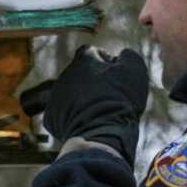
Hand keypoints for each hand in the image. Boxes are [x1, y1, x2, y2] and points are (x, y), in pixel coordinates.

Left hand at [20, 45, 148, 165]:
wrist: (100, 133)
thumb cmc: (119, 100)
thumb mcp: (135, 71)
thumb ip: (129, 57)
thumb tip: (123, 55)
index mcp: (84, 59)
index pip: (93, 53)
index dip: (107, 63)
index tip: (117, 77)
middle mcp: (65, 74)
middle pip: (81, 75)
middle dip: (94, 83)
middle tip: (111, 98)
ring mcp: (55, 96)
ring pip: (72, 94)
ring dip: (84, 100)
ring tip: (100, 113)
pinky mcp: (51, 117)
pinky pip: (65, 114)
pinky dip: (76, 118)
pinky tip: (88, 124)